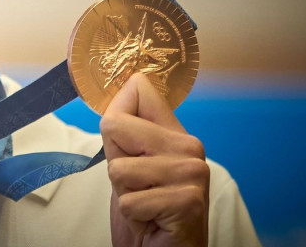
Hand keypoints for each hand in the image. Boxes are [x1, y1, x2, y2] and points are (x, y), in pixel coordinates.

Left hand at [100, 73, 209, 246]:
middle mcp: (189, 147)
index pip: (139, 90)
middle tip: (137, 187)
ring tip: (146, 205)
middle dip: (114, 163)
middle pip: (114, 125)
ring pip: (118, 168)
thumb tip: (124, 84)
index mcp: (175, 133)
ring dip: (124, 194)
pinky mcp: (187, 201)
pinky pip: (129, 200)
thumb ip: (125, 134)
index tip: (122, 144)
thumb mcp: (130, 167)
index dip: (114, 113)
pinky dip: (133, 216)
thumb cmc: (146, 213)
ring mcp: (191, 173)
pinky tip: (152, 220)